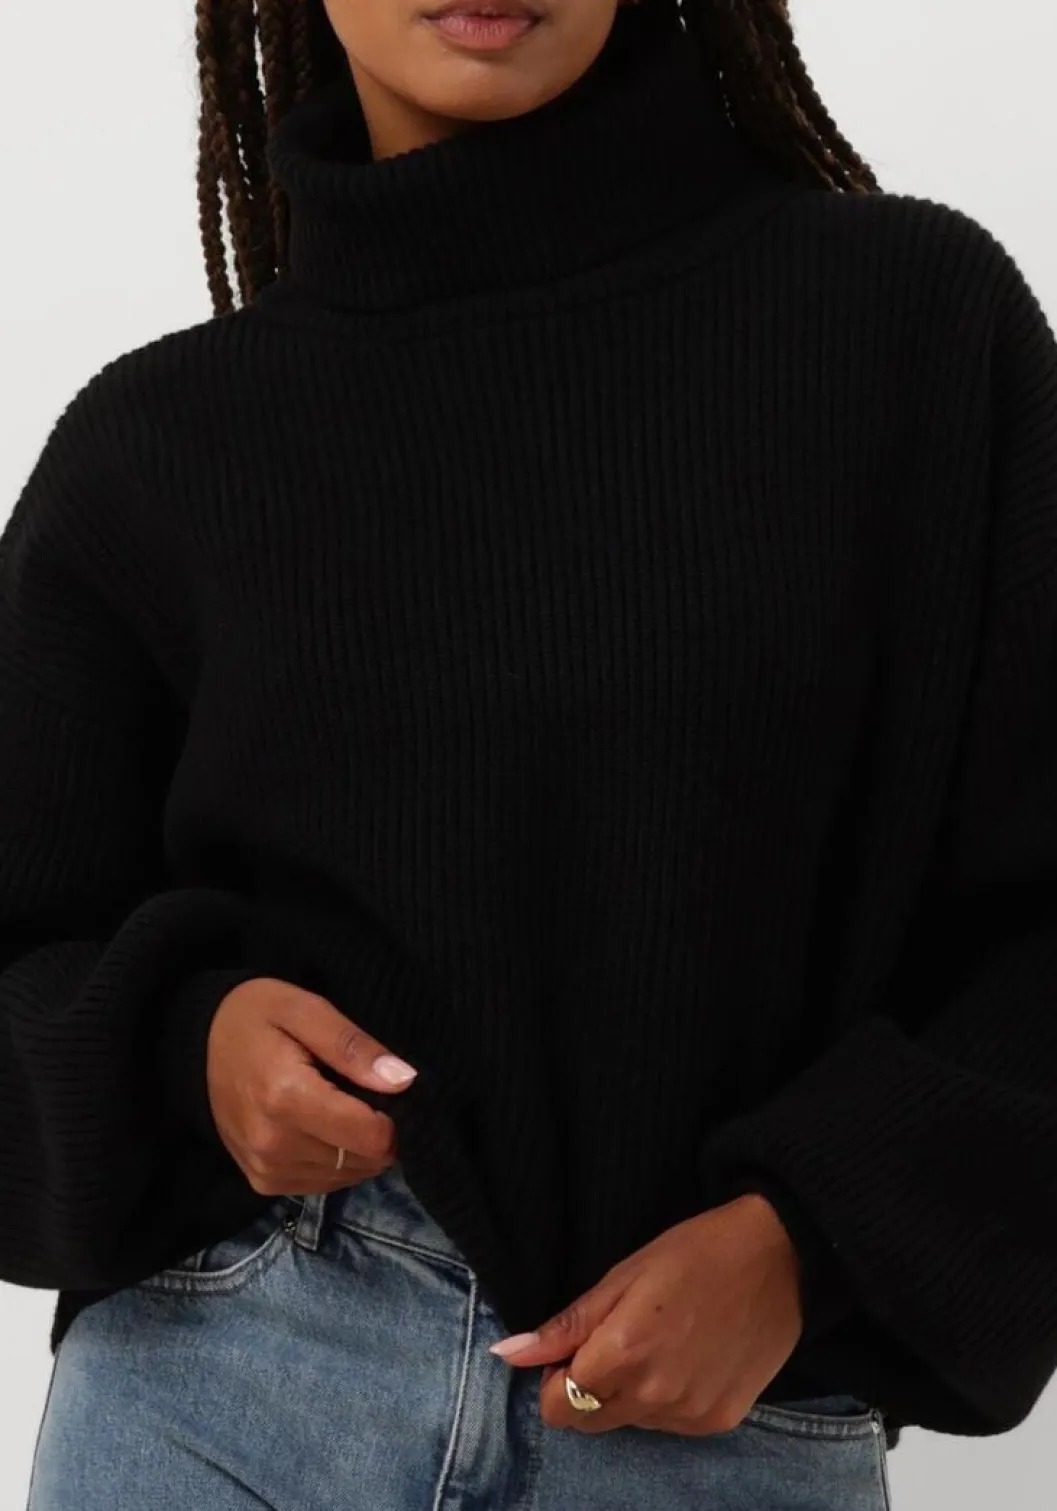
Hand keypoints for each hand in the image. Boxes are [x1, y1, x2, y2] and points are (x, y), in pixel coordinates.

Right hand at [207, 978, 417, 1194]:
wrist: (198, 1042)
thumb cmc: (257, 1016)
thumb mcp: (306, 1010)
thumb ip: (354, 1047)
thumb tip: (403, 1081)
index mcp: (286, 1097)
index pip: (370, 1137)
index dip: (392, 1117)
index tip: (386, 1091)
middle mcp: (273, 1144)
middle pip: (361, 1160)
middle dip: (378, 1134)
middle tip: (364, 1096)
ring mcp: (264, 1168)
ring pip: (344, 1178)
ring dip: (356, 1150)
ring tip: (341, 1109)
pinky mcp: (261, 1182)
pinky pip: (320, 1186)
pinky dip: (335, 1164)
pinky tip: (325, 1130)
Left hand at [490, 1193, 802, 1435]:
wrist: (778, 1257)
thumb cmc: (694, 1253)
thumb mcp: (621, 1277)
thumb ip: (565, 1326)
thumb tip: (507, 1355)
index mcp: (623, 1355)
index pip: (557, 1409)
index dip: (555, 1380)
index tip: (574, 1350)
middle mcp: (655, 1396)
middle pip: (590, 1422)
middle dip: (586, 1389)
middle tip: (615, 1341)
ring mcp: (690, 1414)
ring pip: (631, 1423)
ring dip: (630, 1393)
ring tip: (660, 1340)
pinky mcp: (720, 1420)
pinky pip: (671, 1424)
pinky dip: (667, 1399)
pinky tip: (687, 1356)